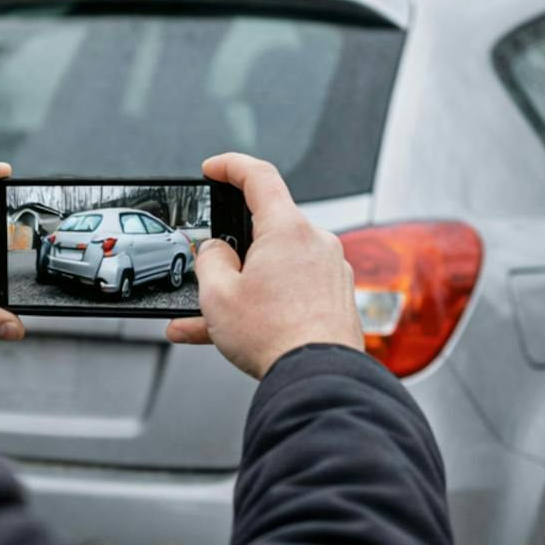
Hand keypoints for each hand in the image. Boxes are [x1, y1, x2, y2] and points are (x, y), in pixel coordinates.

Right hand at [165, 153, 363, 379]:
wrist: (318, 378)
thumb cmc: (274, 337)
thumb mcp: (217, 295)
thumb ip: (210, 260)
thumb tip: (216, 253)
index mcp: (288, 230)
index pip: (259, 177)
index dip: (231, 166)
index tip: (214, 169)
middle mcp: (316, 243)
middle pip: (266, 232)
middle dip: (234, 253)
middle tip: (209, 275)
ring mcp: (330, 271)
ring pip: (275, 269)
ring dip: (243, 288)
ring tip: (208, 321)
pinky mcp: (335, 298)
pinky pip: (291, 291)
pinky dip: (264, 304)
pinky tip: (235, 333)